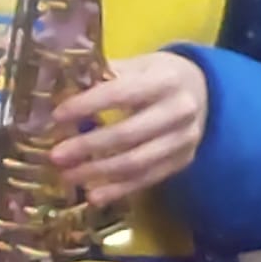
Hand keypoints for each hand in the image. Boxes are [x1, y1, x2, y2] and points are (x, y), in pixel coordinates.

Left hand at [50, 52, 208, 205]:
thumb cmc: (159, 76)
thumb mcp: (138, 65)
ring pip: (137, 162)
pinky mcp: (183, 161)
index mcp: (165, 79)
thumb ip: (104, 76)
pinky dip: (118, 190)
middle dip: (88, 146)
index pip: (121, 94)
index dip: (88, 105)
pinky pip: (147, 179)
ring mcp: (184, 139)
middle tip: (56, 155)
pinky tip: (93, 196)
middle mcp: (179, 110)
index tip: (57, 116)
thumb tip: (58, 90)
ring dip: (98, 172)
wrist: (204, 91)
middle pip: (128, 134)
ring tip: (68, 176)